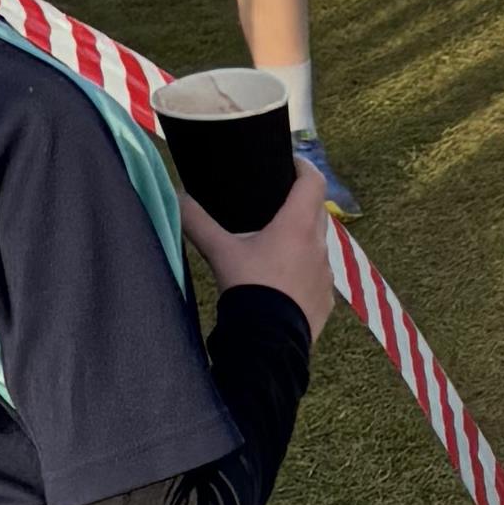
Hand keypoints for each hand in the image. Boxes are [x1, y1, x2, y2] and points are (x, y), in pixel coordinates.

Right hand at [184, 178, 339, 331]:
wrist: (268, 342)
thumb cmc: (248, 289)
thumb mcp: (219, 251)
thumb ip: (196, 221)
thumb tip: (177, 196)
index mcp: (297, 225)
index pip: (313, 182)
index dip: (303, 166)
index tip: (289, 163)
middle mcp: (318, 246)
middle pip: (318, 211)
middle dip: (302, 201)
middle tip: (279, 199)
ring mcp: (325, 275)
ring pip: (319, 245)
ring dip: (304, 237)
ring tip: (279, 240)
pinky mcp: (326, 300)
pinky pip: (318, 275)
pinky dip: (305, 269)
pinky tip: (285, 278)